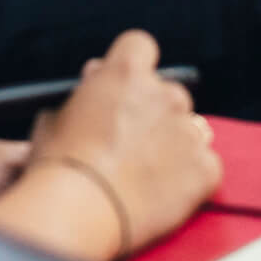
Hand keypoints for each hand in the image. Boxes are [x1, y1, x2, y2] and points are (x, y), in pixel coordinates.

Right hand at [30, 30, 220, 252]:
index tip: (121, 87)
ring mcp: (188, 131)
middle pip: (168, 93)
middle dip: (153, 113)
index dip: (130, 66)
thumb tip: (94, 88)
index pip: (139, 46)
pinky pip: (205, 166)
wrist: (77, 214)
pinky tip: (163, 193)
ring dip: (173, 145)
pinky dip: (190, 178)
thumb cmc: (58, 169)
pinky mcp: (205, 168)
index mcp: (125, 72)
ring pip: (189, 129)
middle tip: (130, 142)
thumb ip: (84, 96)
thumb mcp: (54, 118)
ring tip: (144, 174)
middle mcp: (164, 94)